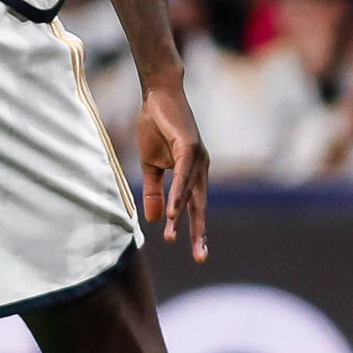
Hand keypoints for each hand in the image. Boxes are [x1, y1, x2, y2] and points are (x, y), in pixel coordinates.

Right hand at [135, 80, 208, 261]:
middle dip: (199, 232)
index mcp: (193, 173)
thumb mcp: (151, 165)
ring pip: (189, 193)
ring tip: (172, 237)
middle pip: (199, 206)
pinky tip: (172, 210)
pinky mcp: (189, 146)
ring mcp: (197, 157)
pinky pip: (183, 175)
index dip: (192, 229)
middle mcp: (199, 168)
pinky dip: (177, 193)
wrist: (157, 95)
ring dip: (179, 215)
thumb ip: (155, 191)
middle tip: (201, 258)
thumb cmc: (155, 126)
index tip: (195, 253)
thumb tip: (155, 220)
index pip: (194, 207)